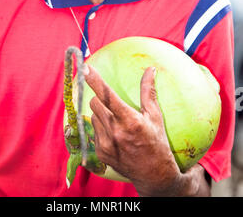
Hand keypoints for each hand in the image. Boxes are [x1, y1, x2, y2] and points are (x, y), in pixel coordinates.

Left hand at [84, 64, 181, 195]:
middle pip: (95, 103)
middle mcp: (115, 132)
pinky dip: (101, 128)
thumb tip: (150, 70)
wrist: (153, 175)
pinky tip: (115, 136)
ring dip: (101, 114)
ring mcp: (106, 143)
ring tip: (117, 123)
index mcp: (130, 120)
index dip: (95, 81)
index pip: (108, 96)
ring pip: (93, 116)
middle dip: (100, 99)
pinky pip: (94, 131)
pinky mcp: (100, 152)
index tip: (86, 68)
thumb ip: (148, 92)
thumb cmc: (157, 142)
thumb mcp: (155, 116)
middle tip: (113, 105)